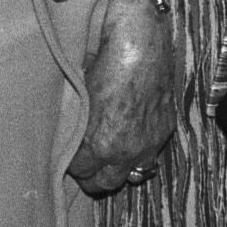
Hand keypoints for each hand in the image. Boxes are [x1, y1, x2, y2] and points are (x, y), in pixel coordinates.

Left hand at [67, 0, 176, 196]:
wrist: (138, 43)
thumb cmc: (102, 63)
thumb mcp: (78, 96)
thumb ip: (73, 123)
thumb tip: (62, 133)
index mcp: (99, 142)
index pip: (79, 171)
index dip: (71, 163)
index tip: (68, 154)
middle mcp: (125, 150)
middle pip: (103, 184)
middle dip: (92, 175)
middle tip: (85, 161)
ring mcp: (148, 143)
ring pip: (130, 176)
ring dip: (117, 169)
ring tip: (107, 157)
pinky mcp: (164, 131)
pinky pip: (150, 156)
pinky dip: (138, 152)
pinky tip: (129, 139)